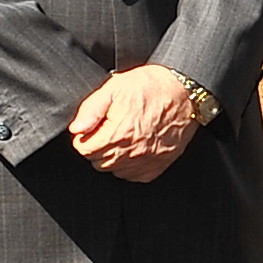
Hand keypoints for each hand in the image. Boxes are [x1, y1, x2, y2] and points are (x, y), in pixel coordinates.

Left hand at [70, 64, 206, 180]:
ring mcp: (146, 161)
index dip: (85, 136)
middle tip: (109, 128)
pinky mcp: (158, 166)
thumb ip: (91, 109)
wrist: (186, 92)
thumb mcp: (115, 87)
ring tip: (122, 136)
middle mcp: (131, 153)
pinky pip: (134, 176)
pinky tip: (134, 148)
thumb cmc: (152, 86)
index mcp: (117, 134)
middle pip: (97, 162)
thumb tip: (76, 129)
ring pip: (114, 170)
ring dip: (113, 157)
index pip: (84, 150)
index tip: (94, 126)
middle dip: (98, 146)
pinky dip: (130, 166)